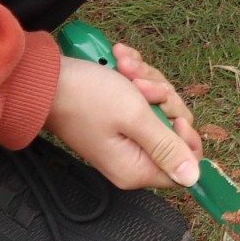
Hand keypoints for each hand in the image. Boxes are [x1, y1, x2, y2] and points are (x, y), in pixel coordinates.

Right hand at [46, 41, 204, 189]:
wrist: (46, 77)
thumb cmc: (86, 98)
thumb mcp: (135, 118)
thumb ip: (167, 146)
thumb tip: (193, 177)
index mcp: (137, 169)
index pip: (186, 164)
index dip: (186, 136)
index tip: (173, 115)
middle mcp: (133, 157)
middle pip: (175, 128)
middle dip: (162, 97)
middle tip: (140, 86)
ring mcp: (127, 135)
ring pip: (160, 105)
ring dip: (147, 80)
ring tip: (124, 69)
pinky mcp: (120, 116)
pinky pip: (144, 94)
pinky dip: (135, 75)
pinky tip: (120, 63)